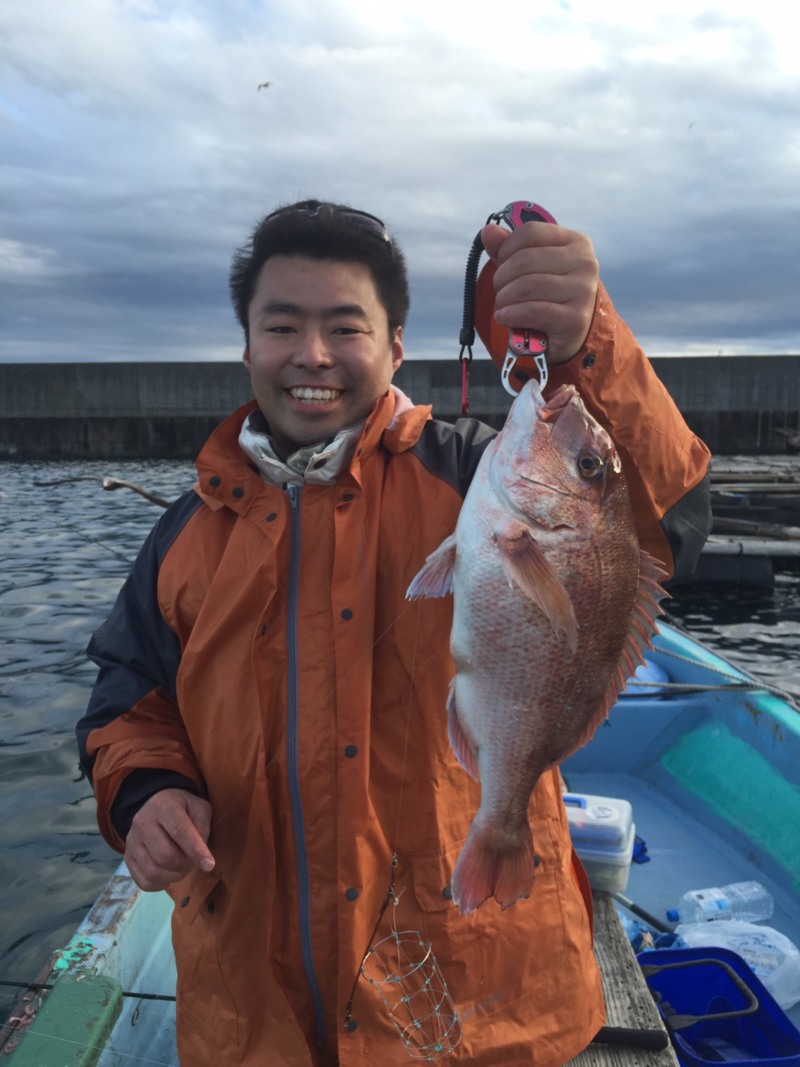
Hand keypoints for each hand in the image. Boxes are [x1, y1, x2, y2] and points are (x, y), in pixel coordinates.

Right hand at [124, 788, 214, 890]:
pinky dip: (160, 885)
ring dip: (174, 876)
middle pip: (165, 856)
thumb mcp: (198, 807)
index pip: (179, 830)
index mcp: (163, 806)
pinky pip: (143, 881)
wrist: (155, 806)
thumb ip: (202, 825)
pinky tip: (168, 875)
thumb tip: (200, 852)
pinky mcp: (127, 857)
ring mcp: (131, 841)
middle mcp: (142, 822)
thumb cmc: (182, 808)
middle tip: (193, 861)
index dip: (195, 850)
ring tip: (182, 867)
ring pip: (153, 872)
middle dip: (185, 865)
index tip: (209, 865)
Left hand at [481, 221, 598, 364]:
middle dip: (502, 277)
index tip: (502, 264)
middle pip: (525, 260)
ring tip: (502, 306)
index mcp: (575, 242)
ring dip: (504, 298)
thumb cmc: (550, 295)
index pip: (531, 232)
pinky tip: (505, 317)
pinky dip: (511, 314)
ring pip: (527, 286)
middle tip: (500, 290)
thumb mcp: (532, 268)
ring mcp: (583, 290)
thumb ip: (509, 248)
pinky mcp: (575, 318)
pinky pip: (532, 311)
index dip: (506, 248)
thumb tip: (488, 231)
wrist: (573, 332)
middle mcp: (584, 263)